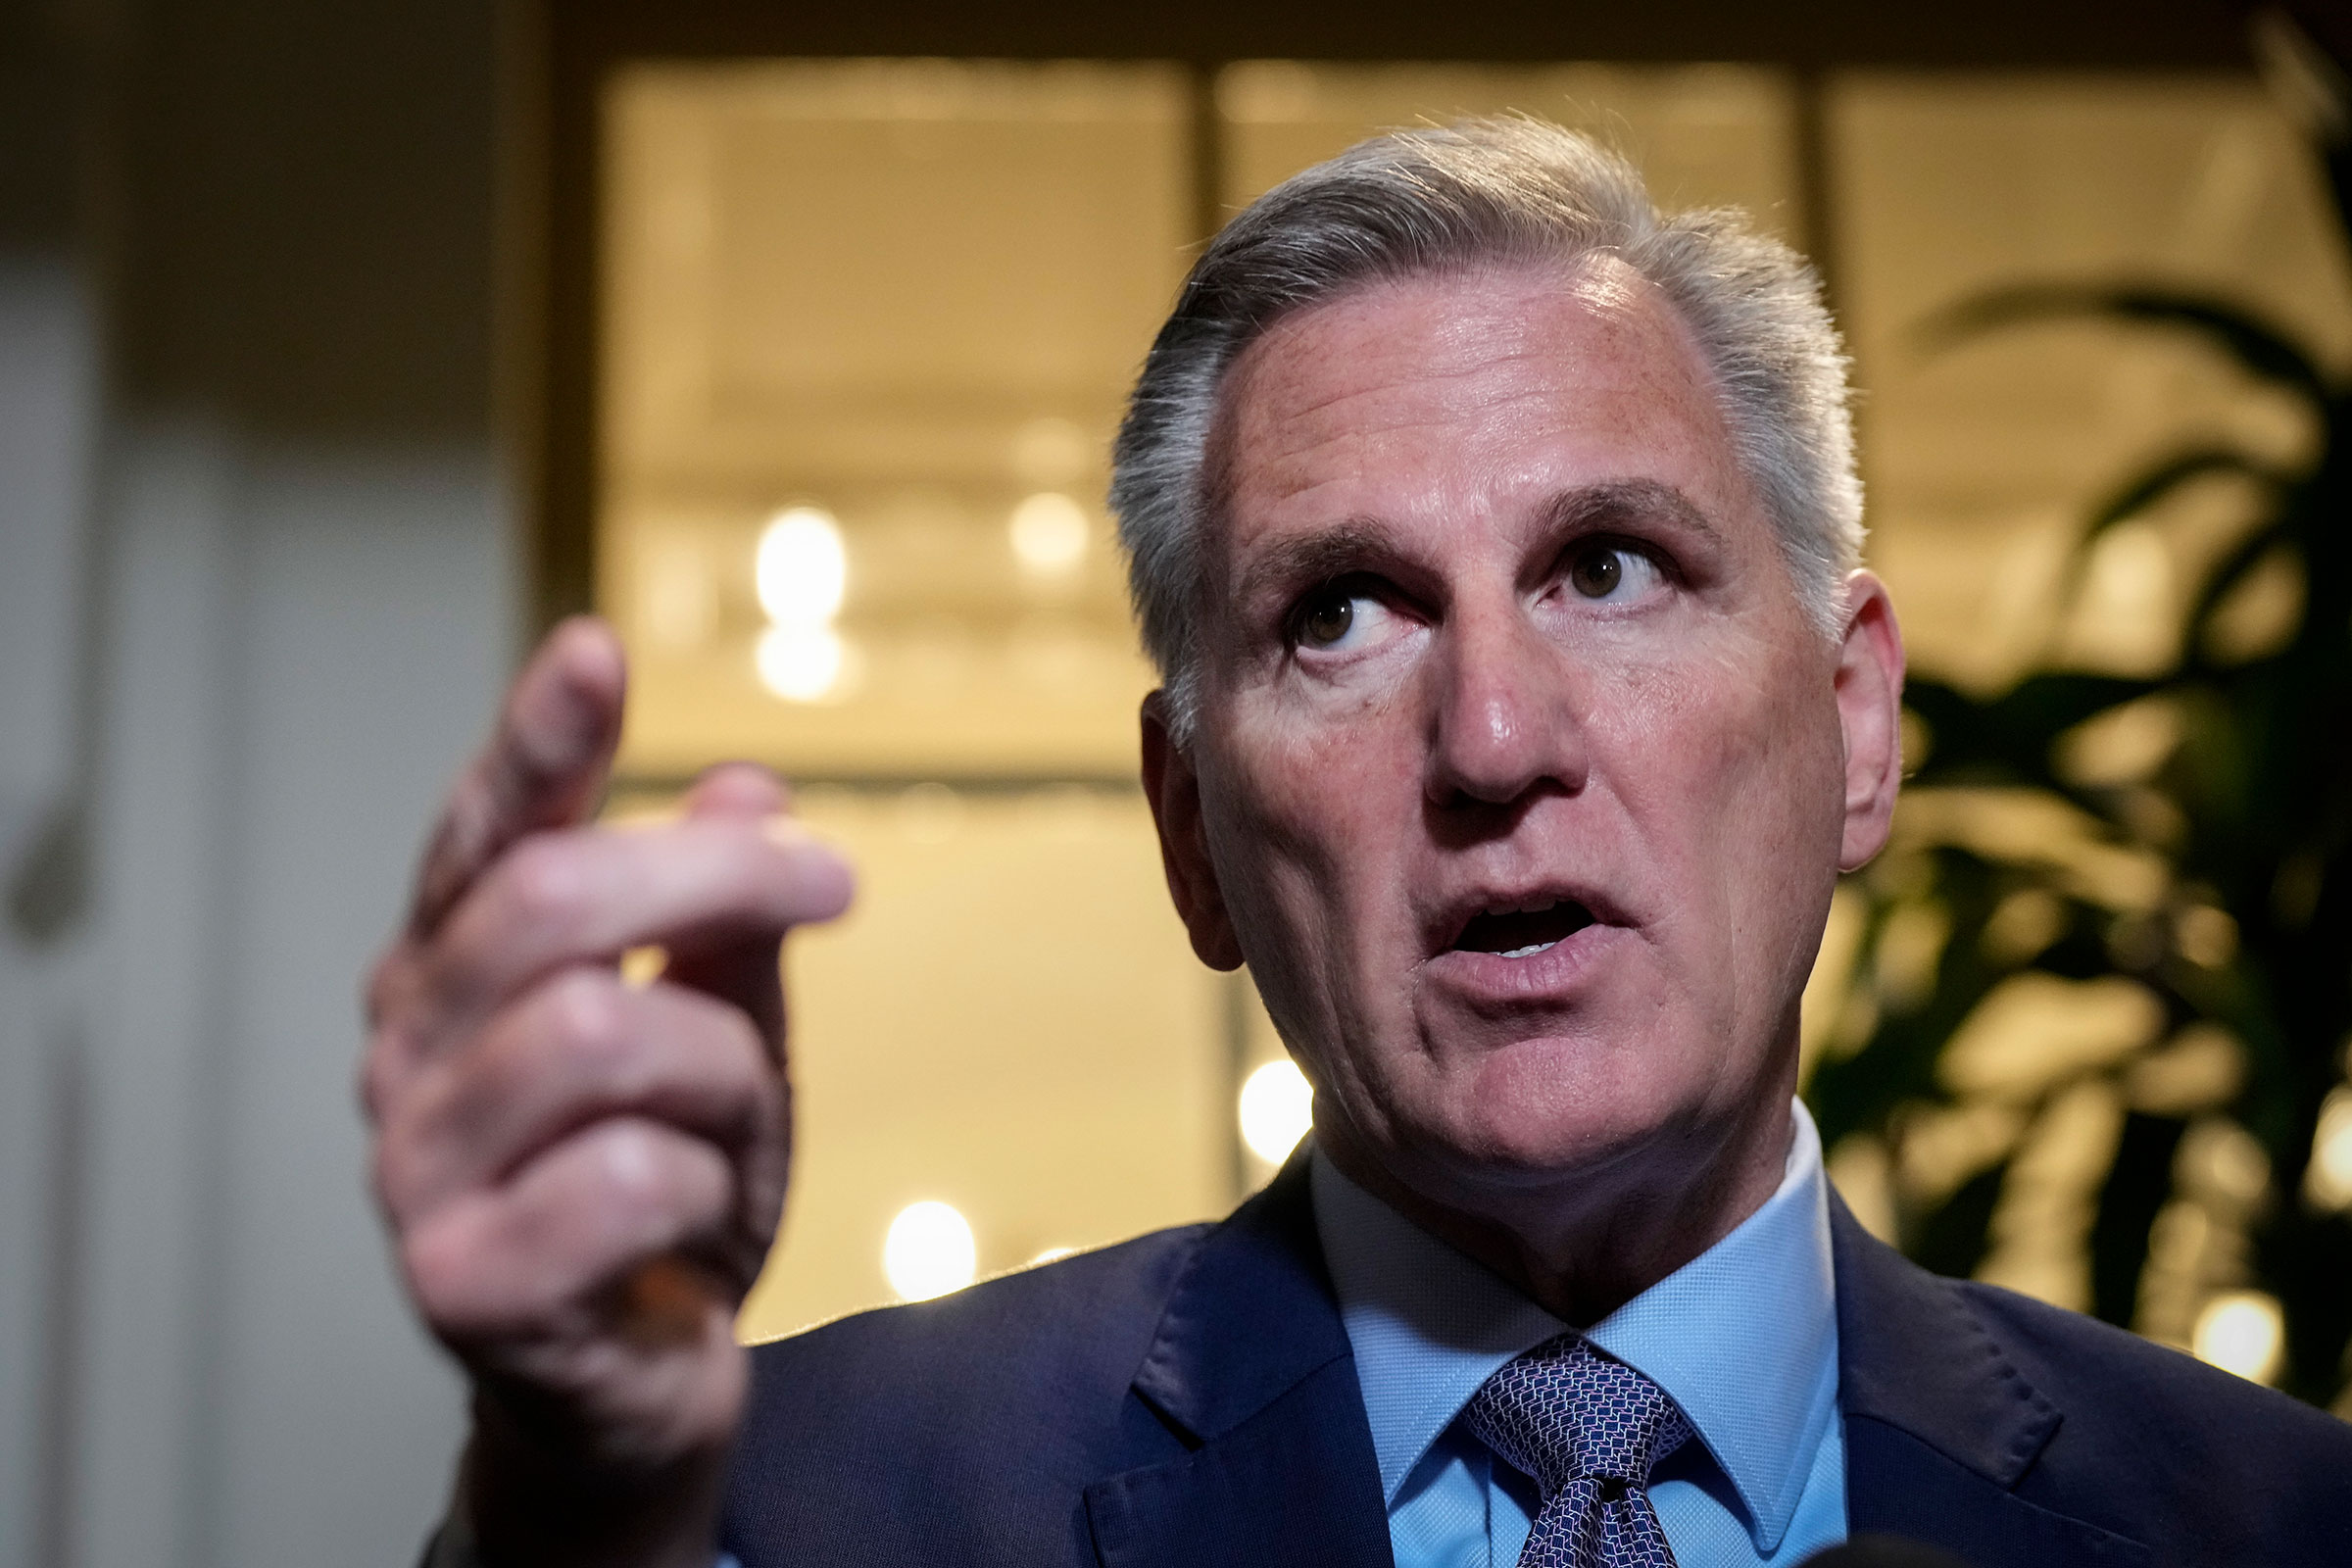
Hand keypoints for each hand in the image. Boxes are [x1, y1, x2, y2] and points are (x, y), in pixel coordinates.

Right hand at [362, 619, 852, 1566]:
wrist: (634, 1389)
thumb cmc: (661, 1196)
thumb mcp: (717, 1036)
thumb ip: (722, 923)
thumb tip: (752, 786)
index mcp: (458, 970)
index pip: (483, 831)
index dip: (536, 739)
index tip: (596, 650)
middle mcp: (409, 1052)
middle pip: (549, 902)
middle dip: (718, 876)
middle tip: (836, 882)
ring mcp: (417, 1167)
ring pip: (602, 1033)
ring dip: (721, 1072)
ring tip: (736, 1128)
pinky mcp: (460, 1280)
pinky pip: (625, 1174)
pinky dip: (706, 1182)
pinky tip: (695, 1218)